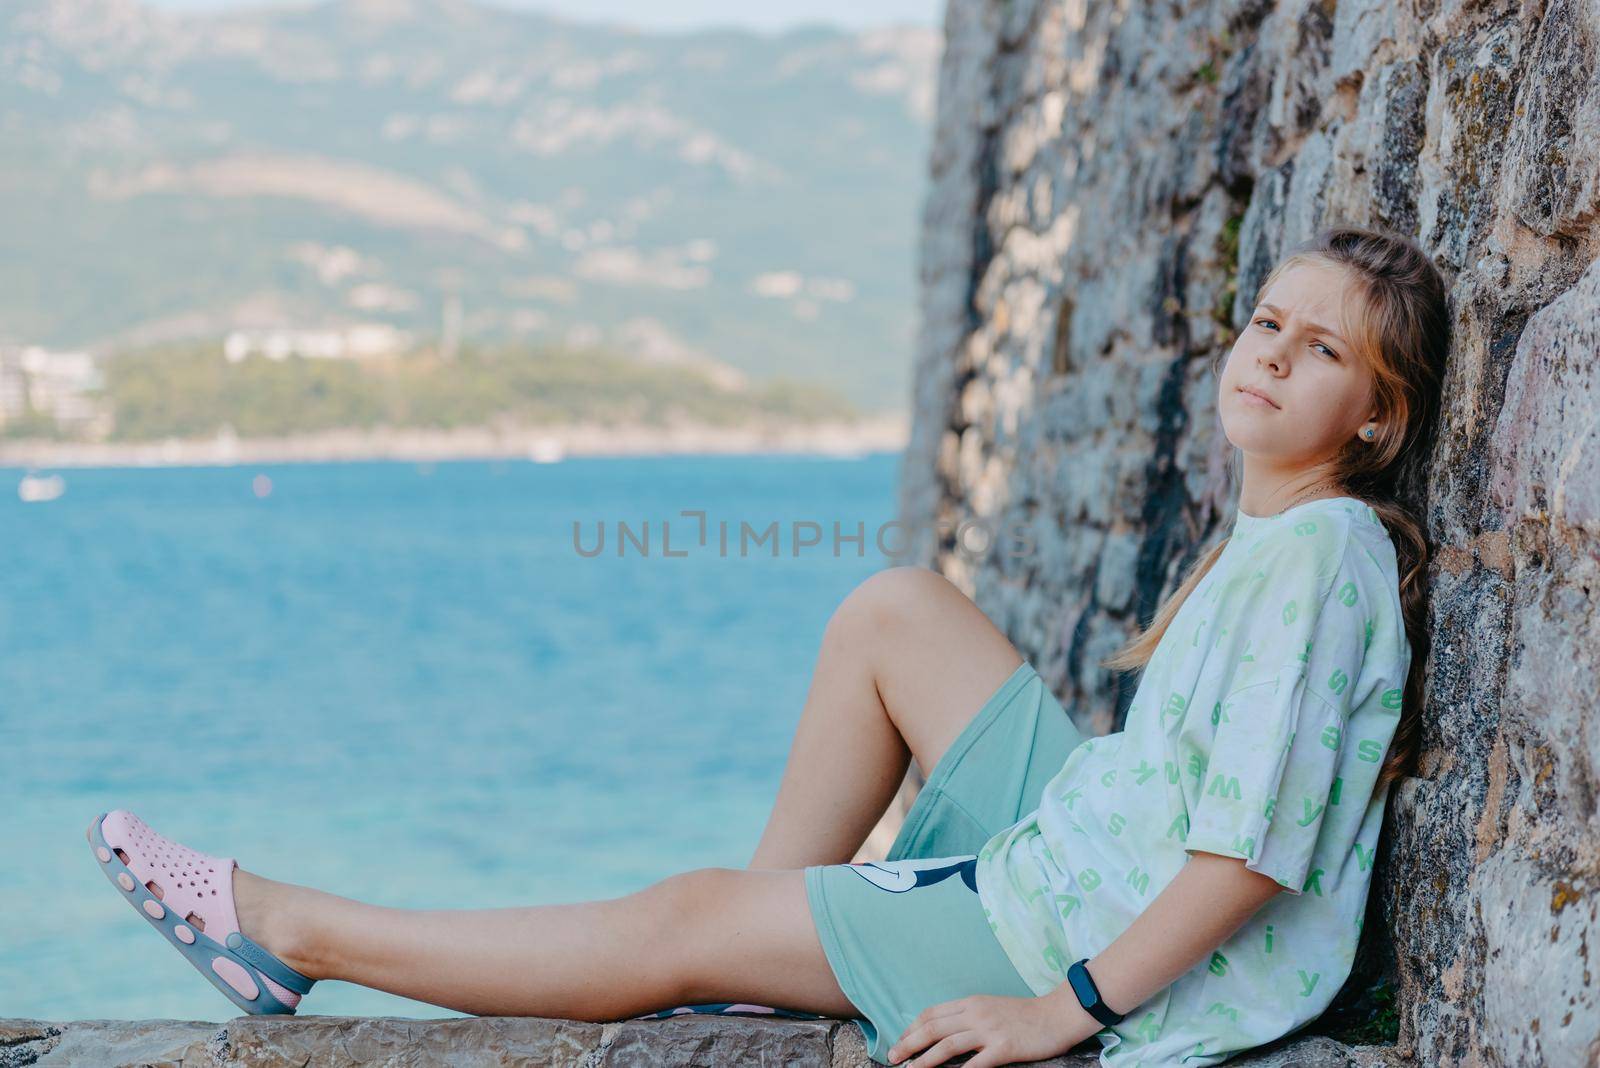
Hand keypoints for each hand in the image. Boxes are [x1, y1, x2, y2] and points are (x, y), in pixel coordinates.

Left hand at [884, 992, 1091, 1066]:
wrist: (1057, 1015)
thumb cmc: (1024, 1014)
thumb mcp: (990, 1007)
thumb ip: (968, 1017)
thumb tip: (944, 1031)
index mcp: (970, 1003)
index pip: (932, 1014)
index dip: (912, 1028)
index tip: (900, 1041)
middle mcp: (975, 1014)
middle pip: (933, 1028)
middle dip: (909, 1043)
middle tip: (892, 1057)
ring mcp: (989, 1031)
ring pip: (947, 1046)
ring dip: (924, 1060)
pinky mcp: (1004, 1048)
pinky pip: (976, 1064)